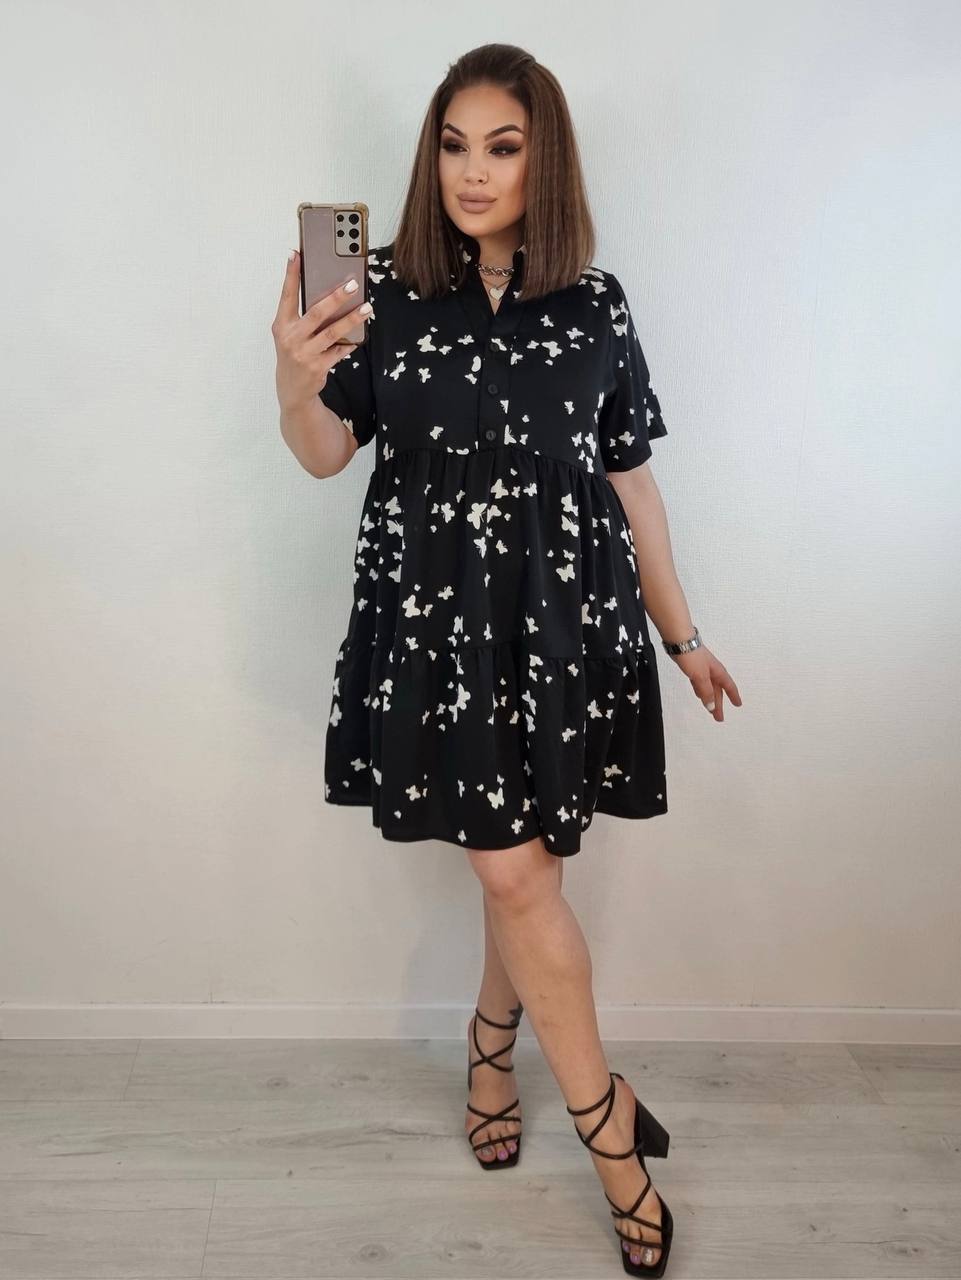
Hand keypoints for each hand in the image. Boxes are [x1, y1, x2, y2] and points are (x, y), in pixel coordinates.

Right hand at [271, 249, 371, 412]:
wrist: (292, 389)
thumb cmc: (293, 353)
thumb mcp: (290, 333)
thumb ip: (301, 314)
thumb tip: (326, 290)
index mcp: (281, 325)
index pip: (287, 296)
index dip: (291, 275)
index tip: (296, 255)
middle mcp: (290, 338)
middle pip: (316, 313)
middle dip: (336, 297)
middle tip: (352, 284)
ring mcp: (304, 353)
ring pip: (332, 332)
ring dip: (351, 319)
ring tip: (367, 308)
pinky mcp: (318, 367)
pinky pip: (339, 351)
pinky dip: (350, 342)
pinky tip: (360, 334)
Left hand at [668, 645, 741, 721]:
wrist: (679, 641)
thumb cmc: (692, 655)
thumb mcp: (701, 677)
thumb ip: (706, 692)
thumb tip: (712, 706)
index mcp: (718, 672)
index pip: (729, 687)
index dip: (734, 696)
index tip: (738, 704)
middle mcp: (712, 671)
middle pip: (718, 691)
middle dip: (719, 704)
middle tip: (719, 717)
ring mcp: (702, 669)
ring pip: (708, 687)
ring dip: (709, 698)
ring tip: (710, 709)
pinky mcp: (692, 668)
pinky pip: (699, 683)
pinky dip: (701, 690)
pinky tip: (699, 693)